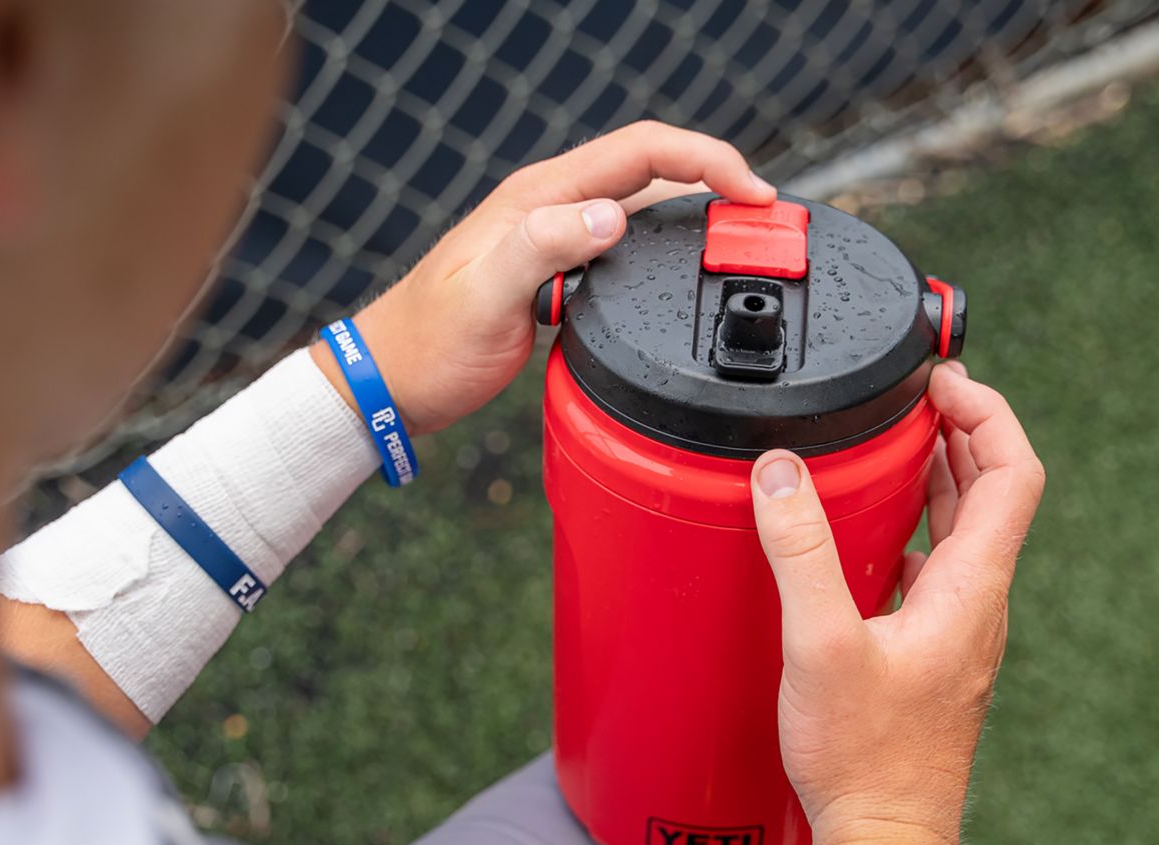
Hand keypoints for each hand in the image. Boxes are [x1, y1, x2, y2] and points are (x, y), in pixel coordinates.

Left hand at [310, 121, 774, 433]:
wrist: (391, 381)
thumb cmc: (428, 343)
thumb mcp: (485, 297)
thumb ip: (543, 249)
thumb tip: (610, 217)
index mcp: (540, 198)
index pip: (641, 150)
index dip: (705, 158)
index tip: (753, 191)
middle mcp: (552, 207)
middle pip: (652, 170)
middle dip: (716, 180)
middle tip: (767, 221)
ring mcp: (555, 239)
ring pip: (643, 208)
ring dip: (696, 213)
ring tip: (743, 241)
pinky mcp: (557, 274)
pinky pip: (625, 247)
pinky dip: (666, 251)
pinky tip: (685, 277)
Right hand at [749, 362, 1044, 844]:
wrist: (886, 840)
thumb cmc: (867, 760)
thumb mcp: (820, 646)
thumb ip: (802, 554)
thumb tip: (783, 472)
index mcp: (973, 590)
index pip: (1015, 473)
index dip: (989, 413)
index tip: (943, 382)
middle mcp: (978, 605)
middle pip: (990, 493)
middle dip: (954, 432)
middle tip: (909, 397)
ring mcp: (959, 631)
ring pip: (962, 532)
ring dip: (933, 480)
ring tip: (885, 445)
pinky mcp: (932, 655)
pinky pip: (934, 570)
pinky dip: (909, 531)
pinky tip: (859, 538)